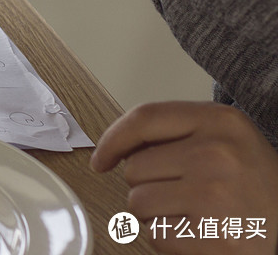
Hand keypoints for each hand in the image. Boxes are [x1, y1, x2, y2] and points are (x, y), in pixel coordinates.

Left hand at [91, 101, 277, 253]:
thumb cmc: (255, 186)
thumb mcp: (227, 139)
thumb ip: (177, 132)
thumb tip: (117, 147)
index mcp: (221, 121)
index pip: (143, 118)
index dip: (113, 139)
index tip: (101, 157)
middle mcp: (216, 153)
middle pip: (135, 166)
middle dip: (147, 184)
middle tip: (183, 193)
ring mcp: (213, 194)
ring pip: (137, 202)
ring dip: (153, 213)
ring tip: (190, 213)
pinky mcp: (210, 236)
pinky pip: (154, 234)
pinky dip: (167, 238)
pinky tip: (196, 232)